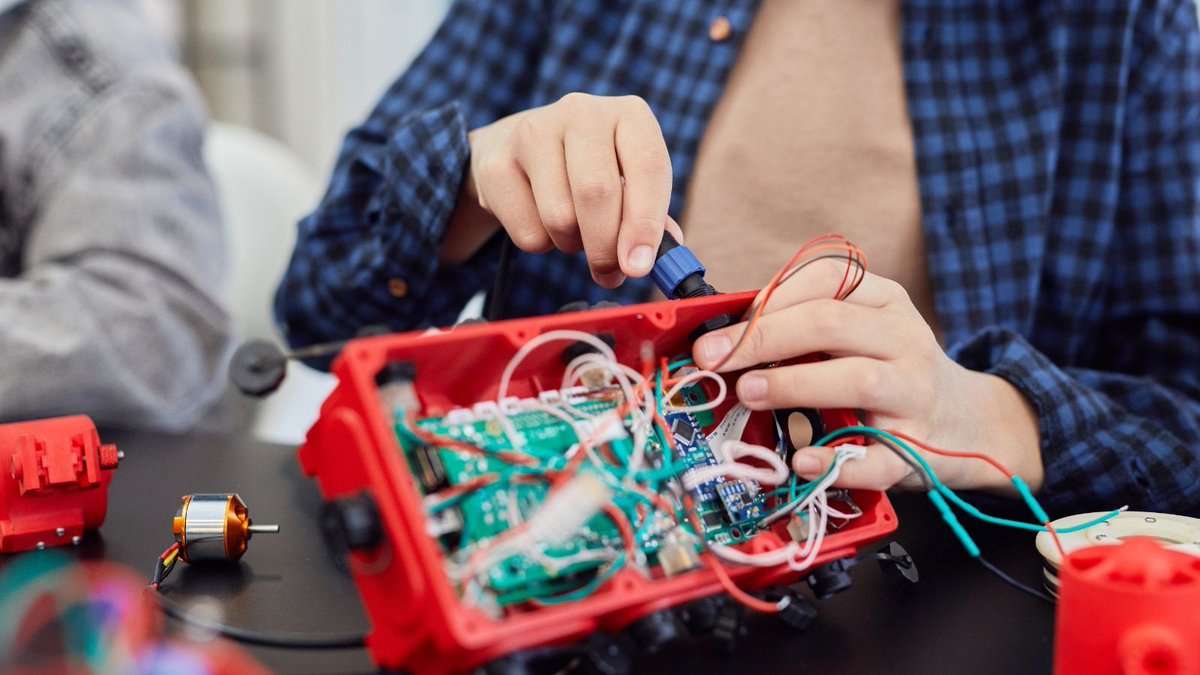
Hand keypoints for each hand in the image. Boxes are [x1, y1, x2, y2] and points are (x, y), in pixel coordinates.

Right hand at [443, 93, 681, 287]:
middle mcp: (582, 111)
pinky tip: (541, 220)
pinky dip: (541, 244)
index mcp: (629, 113)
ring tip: (575, 231)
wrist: (517, 150)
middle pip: (597, 193)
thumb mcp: (629, 180)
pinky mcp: (497, 163)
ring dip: (572, 245)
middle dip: (606, 248)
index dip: (646, 223)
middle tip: (610, 273)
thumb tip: (662, 256)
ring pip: (560, 218)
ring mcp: (534, 131)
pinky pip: (528, 231)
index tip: (640, 266)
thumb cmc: (589, 171)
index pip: (648, 167)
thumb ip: (651, 217)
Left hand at [691, 260, 1044, 492]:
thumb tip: (726, 335)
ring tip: (747, 392)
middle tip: (713, 358)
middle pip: (830, 324)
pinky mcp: (917, 450)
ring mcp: (915, 395)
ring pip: (856, 380)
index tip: (724, 324)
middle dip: (762, 338)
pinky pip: (876, 458)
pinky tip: (801, 460)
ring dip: (792, 384)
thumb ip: (807, 324)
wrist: (968, 423)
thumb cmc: (891, 371)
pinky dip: (836, 461)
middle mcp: (906, 340)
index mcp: (886, 301)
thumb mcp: (862, 331)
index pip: (827, 279)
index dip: (769, 298)